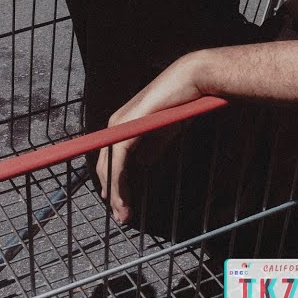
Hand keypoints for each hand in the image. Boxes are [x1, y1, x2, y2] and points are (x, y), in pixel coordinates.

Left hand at [96, 53, 208, 223]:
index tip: (119, 203)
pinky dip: (119, 184)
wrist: (191, 81)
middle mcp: (115, 124)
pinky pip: (118, 163)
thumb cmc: (180, 102)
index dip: (113, 181)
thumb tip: (141, 164)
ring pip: (109, 168)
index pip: (111, 158)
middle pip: (105, 166)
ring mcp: (119, 126)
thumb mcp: (163, 130)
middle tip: (122, 216)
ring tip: (123, 215)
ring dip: (116, 194)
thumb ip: (151, 147)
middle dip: (113, 193)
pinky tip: (124, 200)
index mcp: (123, 124)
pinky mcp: (127, 130)